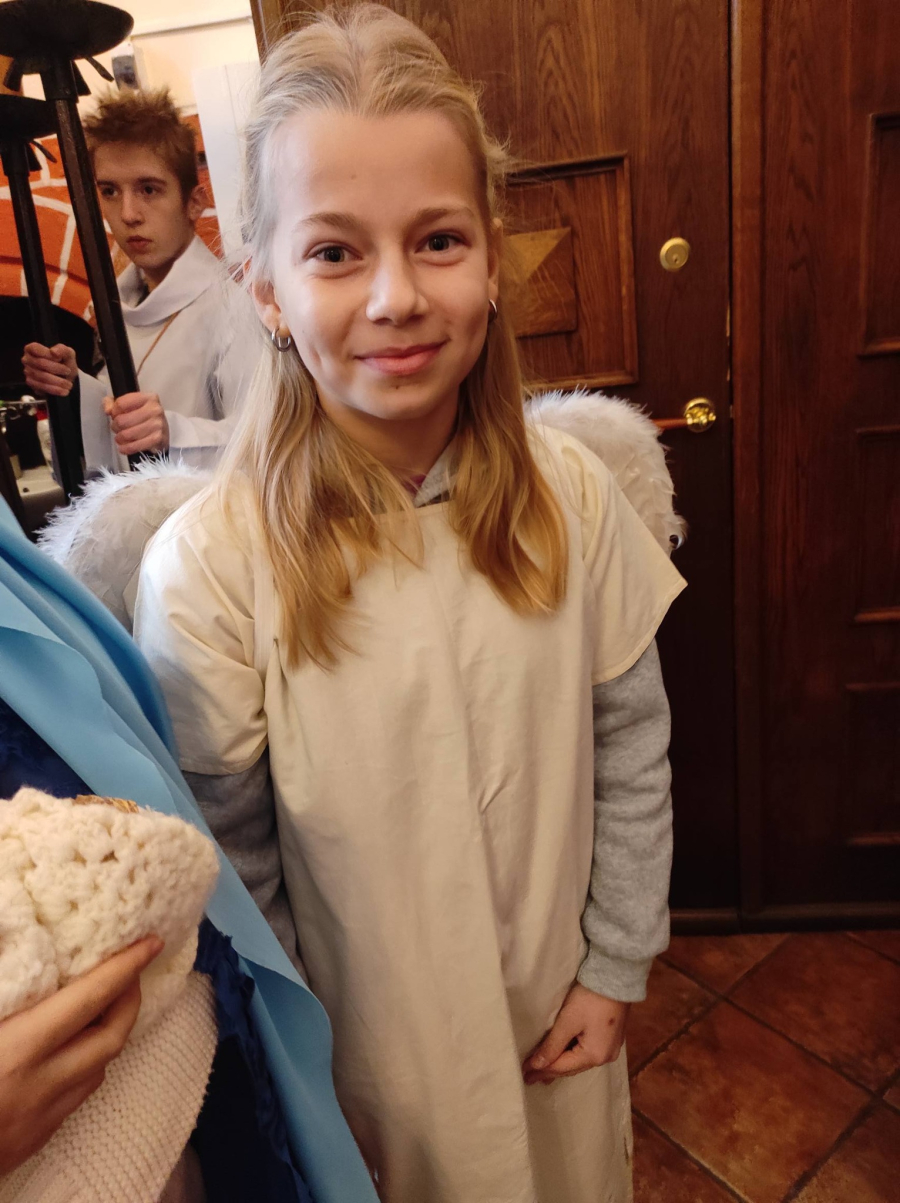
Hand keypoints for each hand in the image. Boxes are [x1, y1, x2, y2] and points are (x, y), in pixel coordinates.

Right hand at [0, 935, 162, 1174]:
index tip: (150, 942)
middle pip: (112, 1036)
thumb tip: (14, 959)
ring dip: (108, 1034)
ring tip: (102, 1006)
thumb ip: (0, 993)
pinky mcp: (31, 1143)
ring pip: (99, 1070)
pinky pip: (75, 1098)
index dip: (125, 966)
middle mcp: (41, 1085)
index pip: (92, 998)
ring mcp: (40, 1119)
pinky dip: (84, 1068)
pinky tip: (69, 1054)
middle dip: (129, 999)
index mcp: (20, 1050)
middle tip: (129, 970)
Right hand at [22, 343, 77, 396]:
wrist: (66, 377)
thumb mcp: (67, 353)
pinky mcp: (31, 384)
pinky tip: (63, 391)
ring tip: (69, 384)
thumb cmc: (64, 362)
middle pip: (40, 363)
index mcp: (32, 348)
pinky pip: (41, 387)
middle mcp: (27, 360)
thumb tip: (53, 351)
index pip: (35, 348)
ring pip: (42, 377)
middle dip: (57, 368)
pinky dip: (54, 389)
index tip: (60, 359)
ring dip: (58, 381)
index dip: (48, 354)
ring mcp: (28, 372)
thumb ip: (62, 349)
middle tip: (68, 372)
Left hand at [104, 391, 168, 455]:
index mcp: (148, 398)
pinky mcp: (157, 439)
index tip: (115, 415)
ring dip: (120, 438)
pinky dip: (126, 448)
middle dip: (115, 427)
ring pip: (127, 434)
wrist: (162, 432)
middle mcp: (155, 410)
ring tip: (121, 438)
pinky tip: (123, 447)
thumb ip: (113, 403)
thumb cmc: (144, 417)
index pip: (121, 404)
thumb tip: (108, 410)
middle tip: (117, 429)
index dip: (114, 412)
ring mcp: (157, 425)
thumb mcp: (130, 405)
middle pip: (122, 420)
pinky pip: (134, 446)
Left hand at [522, 982, 628, 1084]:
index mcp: (595, 1056)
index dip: (541, 1070)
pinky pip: (587, 1053)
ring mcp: (610, 1049)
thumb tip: (536, 1066)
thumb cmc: (590, 999)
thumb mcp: (567, 1021)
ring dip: (562, 1064)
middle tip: (529, 1076)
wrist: (615, 977)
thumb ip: (552, 1045)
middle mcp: (605, 1058)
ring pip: (580, 1061)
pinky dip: (573, 1056)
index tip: (524, 1073)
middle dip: (550, 1071)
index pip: (562, 1067)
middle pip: (572, 1067)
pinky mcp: (611, 1038)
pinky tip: (564, 1057)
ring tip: (544, 1071)